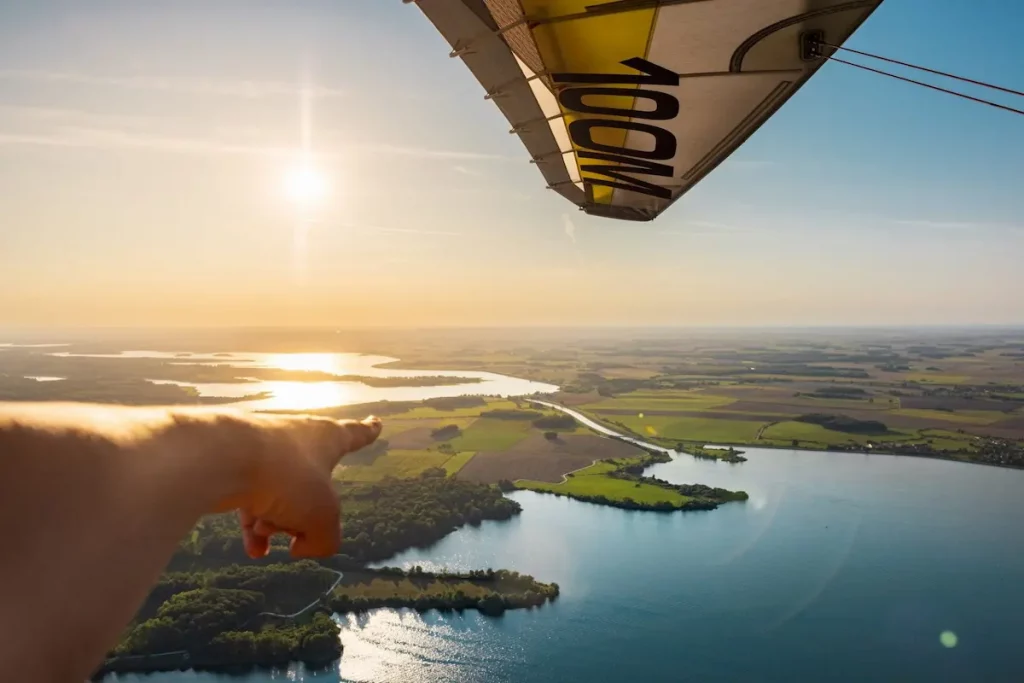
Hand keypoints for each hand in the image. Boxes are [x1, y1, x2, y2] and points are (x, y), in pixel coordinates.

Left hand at [207, 414, 381, 558]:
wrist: (220, 457)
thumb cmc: (284, 476)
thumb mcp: (323, 518)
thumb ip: (325, 539)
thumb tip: (301, 545)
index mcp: (326, 438)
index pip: (355, 434)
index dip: (368, 432)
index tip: (375, 422)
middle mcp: (296, 438)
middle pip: (312, 484)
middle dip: (305, 512)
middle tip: (298, 530)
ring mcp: (262, 450)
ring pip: (279, 497)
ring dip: (277, 522)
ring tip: (266, 535)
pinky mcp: (233, 465)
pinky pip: (250, 503)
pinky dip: (254, 527)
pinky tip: (254, 548)